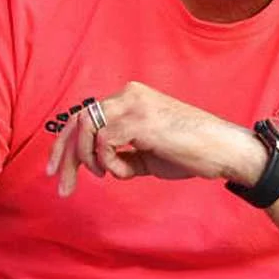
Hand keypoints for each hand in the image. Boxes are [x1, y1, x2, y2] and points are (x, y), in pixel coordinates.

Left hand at [45, 82, 265, 196]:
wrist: (223, 150)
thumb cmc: (191, 151)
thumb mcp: (147, 153)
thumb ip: (122, 153)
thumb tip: (100, 165)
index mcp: (130, 97)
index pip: (84, 115)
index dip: (64, 143)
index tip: (55, 169)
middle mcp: (128, 94)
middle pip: (78, 120)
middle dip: (64, 155)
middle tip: (59, 184)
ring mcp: (134, 105)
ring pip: (86, 129)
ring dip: (86, 159)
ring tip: (104, 174)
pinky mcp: (140, 121)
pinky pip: (105, 143)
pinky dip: (108, 162)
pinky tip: (124, 171)